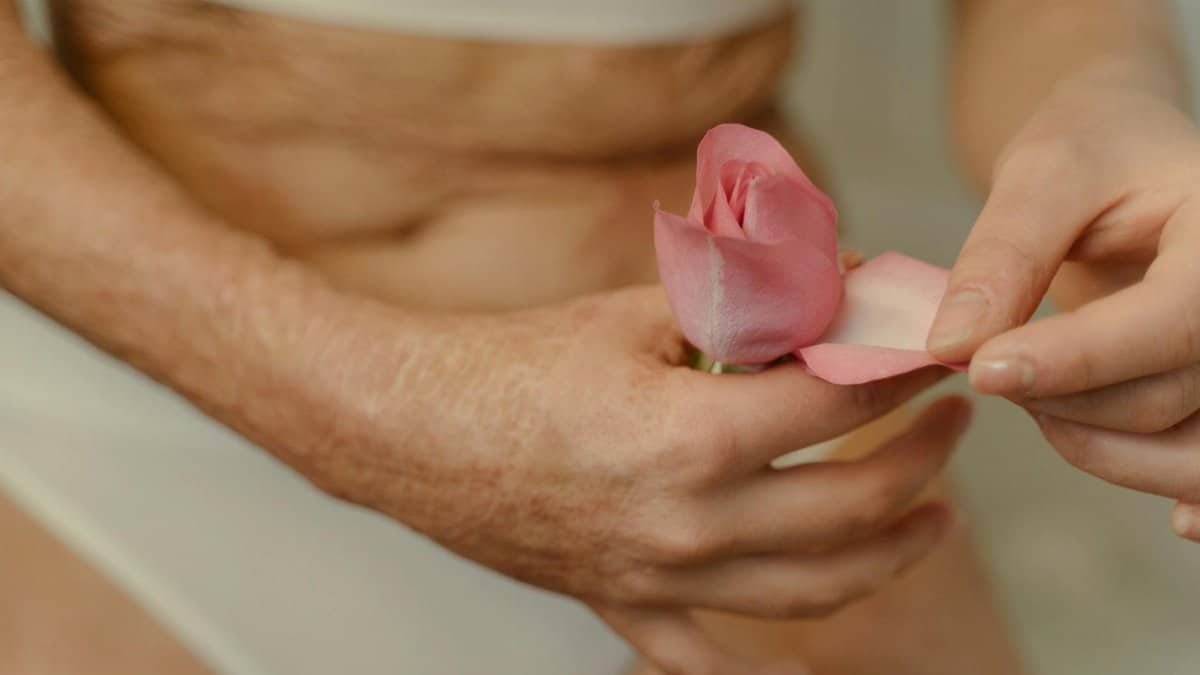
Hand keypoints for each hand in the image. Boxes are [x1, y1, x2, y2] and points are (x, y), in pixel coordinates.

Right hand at [313, 286, 967, 674]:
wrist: (408, 429)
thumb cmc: (510, 364)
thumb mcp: (628, 317)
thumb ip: (738, 306)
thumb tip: (830, 284)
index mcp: (691, 438)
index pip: (841, 404)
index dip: (904, 370)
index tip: (937, 347)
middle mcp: (688, 524)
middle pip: (853, 504)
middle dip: (923, 458)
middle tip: (953, 420)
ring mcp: (660, 579)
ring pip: (816, 589)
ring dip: (892, 550)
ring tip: (932, 517)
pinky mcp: (627, 606)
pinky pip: (713, 659)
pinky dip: (773, 665)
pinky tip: (818, 665)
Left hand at [926, 71, 1199, 541]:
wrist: (1131, 153)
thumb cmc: (1093, 147)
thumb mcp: (1044, 173)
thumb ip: (1004, 256)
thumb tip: (954, 347)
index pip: (1172, 323)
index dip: (1076, 360)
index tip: (982, 369)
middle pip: (1168, 397)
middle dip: (1061, 399)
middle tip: (986, 363)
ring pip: (1185, 451)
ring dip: (1089, 444)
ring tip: (1025, 395)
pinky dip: (1166, 482)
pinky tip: (1164, 508)